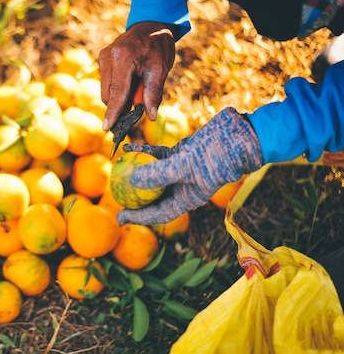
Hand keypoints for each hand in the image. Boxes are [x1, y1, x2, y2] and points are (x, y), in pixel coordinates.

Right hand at [99, 21, 176, 129]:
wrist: (150, 25)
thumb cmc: (158, 46)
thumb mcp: (161, 68)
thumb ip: (153, 93)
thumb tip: (151, 116)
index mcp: (123, 58)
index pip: (117, 91)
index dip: (113, 112)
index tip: (107, 128)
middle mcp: (108, 57)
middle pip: (109, 95)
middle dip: (122, 104)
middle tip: (141, 99)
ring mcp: (103, 58)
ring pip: (106, 91)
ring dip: (121, 96)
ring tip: (137, 84)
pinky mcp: (102, 60)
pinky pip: (107, 83)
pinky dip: (118, 88)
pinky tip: (131, 79)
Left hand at [117, 108, 263, 225]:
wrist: (239, 135)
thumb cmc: (215, 155)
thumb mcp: (185, 166)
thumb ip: (159, 174)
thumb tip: (132, 180)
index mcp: (187, 199)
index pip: (158, 214)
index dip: (138, 218)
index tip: (119, 218)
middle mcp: (183, 187)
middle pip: (153, 197)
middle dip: (134, 199)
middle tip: (113, 197)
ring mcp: (182, 170)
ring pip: (153, 174)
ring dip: (136, 172)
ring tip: (116, 171)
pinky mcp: (181, 153)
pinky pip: (157, 155)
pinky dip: (143, 152)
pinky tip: (128, 148)